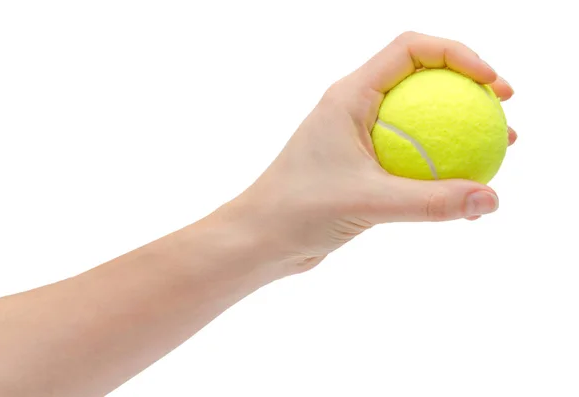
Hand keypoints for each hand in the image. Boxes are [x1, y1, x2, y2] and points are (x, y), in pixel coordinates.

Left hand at [230, 31, 516, 274]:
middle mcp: (355, 108)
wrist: (262, 239)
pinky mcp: (362, 168)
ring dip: (457, 129)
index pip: (410, 50)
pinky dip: (438, 164)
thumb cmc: (299, 210)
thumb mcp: (369, 202)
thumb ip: (431, 202)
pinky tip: (461, 190)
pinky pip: (410, 156)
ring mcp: (359, 138)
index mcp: (350, 95)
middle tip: (501, 112)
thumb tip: (491, 199)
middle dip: (466, 88)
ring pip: (419, 120)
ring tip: (496, 150)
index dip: (458, 54)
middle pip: (421, 78)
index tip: (491, 84)